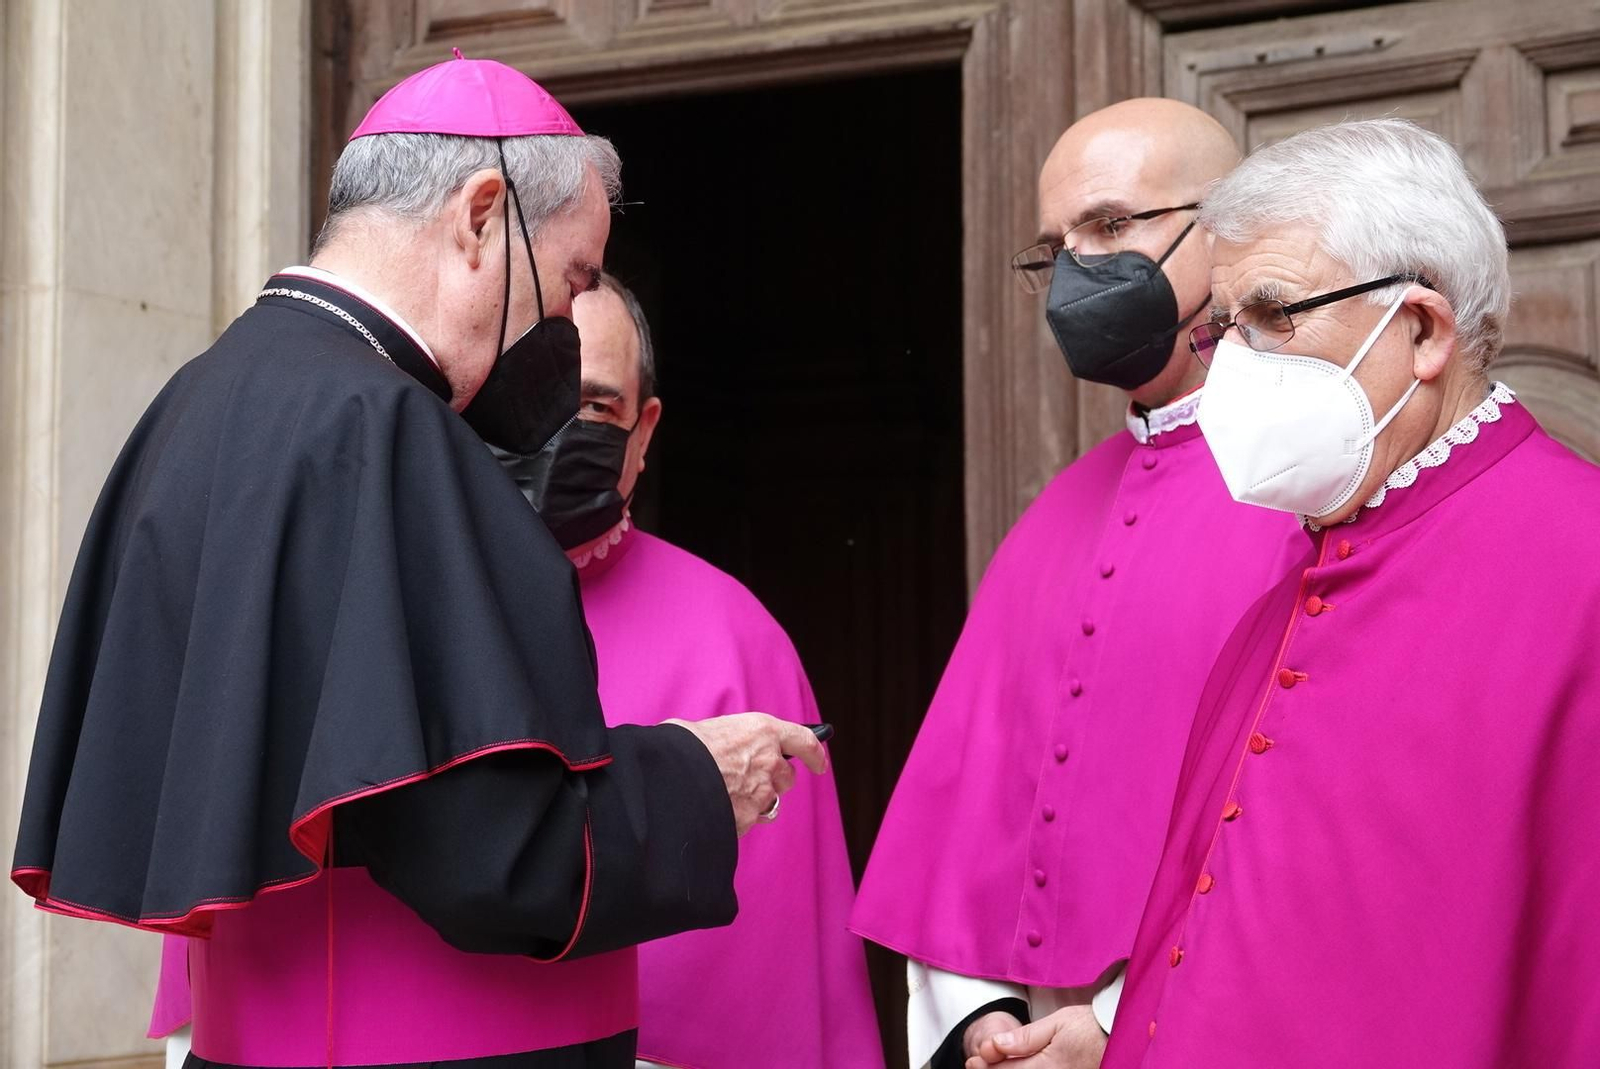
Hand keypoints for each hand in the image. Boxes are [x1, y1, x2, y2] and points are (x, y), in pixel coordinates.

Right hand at [665, 714, 826, 835]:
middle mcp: (769, 761)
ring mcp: (761, 793)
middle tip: (753, 778)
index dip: (815, 752)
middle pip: (787, 777)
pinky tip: (716, 810)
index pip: (804, 740)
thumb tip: (715, 746)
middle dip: (775, 779)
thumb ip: (724, 738)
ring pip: (769, 802)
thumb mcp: (704, 729)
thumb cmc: (680, 747)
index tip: (820, 762)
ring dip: (756, 800)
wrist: (668, 778)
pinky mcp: (748, 819)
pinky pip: (749, 820)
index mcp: (762, 731)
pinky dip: (737, 818)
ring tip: (727, 795)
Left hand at [967, 1005, 1106, 1068]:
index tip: (974, 1057)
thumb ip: (1025, 1037)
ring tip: (991, 1065)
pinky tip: (1014, 1067)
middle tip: (974, 1063)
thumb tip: (996, 1044)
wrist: (1119, 1035)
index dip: (987, 1066)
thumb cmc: (1089, 1026)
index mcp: (1049, 1066)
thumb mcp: (1057, 1023)